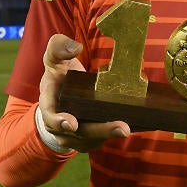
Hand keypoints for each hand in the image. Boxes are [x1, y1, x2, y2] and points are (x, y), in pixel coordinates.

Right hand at [37, 33, 130, 151]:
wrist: (61, 94)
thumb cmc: (59, 76)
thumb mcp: (54, 59)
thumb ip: (58, 48)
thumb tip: (75, 47)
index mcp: (51, 106)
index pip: (51, 118)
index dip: (60, 122)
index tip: (72, 123)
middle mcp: (62, 126)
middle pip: (82, 132)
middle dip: (102, 130)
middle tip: (123, 128)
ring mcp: (78, 135)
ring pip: (94, 138)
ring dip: (111, 134)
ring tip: (129, 128)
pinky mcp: (92, 137)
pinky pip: (104, 138)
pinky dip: (117, 133)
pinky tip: (135, 126)